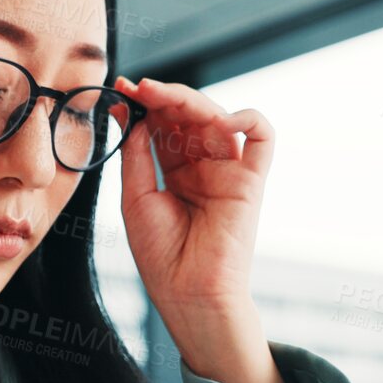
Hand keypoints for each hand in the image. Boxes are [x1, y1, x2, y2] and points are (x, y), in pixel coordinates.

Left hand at [111, 76, 276, 382]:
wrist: (187, 294)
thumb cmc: (161, 255)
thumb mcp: (136, 196)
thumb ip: (136, 152)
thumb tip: (129, 111)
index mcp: (176, 171)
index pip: (164, 123)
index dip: (144, 104)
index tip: (120, 90)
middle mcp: (204, 166)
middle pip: (189, 115)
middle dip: (163, 96)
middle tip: (137, 87)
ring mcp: (228, 170)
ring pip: (218, 117)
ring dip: (191, 100)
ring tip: (160, 96)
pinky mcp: (252, 180)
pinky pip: (262, 138)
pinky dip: (247, 118)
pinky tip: (217, 118)